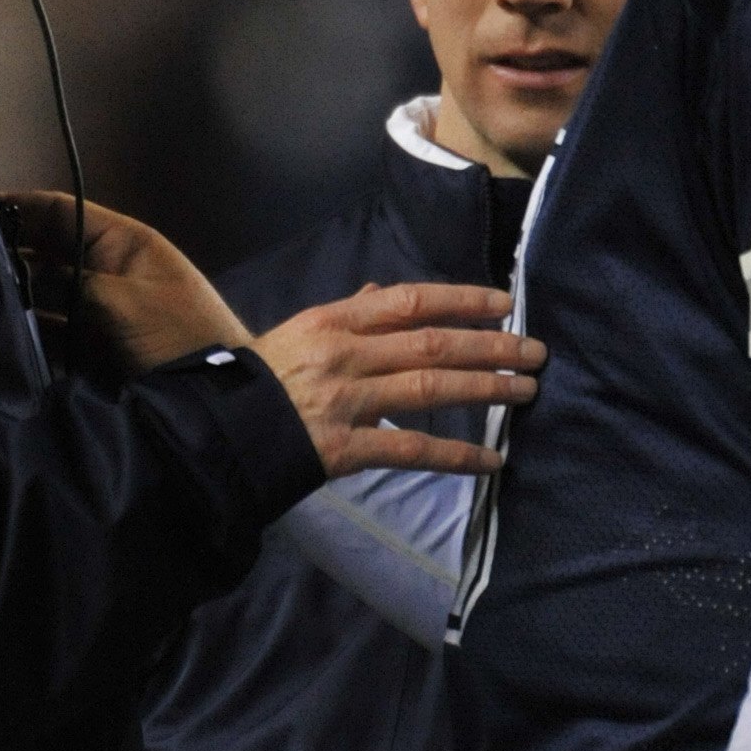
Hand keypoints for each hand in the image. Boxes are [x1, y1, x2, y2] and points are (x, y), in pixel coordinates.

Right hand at [0, 189, 243, 374]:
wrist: (216, 400)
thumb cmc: (180, 336)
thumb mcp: (123, 302)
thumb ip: (68, 284)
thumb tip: (16, 274)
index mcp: (119, 243)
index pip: (60, 210)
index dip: (18, 207)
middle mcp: (103, 271)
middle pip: (45, 253)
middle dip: (6, 256)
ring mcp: (95, 312)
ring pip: (42, 296)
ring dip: (11, 299)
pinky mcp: (89, 350)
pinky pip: (49, 335)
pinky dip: (25, 336)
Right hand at [258, 282, 541, 480]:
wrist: (215, 436)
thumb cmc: (258, 385)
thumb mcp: (296, 335)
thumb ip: (345, 313)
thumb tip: (379, 289)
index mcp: (331, 323)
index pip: (409, 301)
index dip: (461, 301)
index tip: (504, 304)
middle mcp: (342, 356)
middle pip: (431, 344)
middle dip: (490, 347)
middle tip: (535, 351)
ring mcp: (342, 402)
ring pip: (428, 389)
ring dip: (485, 390)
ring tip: (525, 392)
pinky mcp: (341, 449)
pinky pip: (410, 451)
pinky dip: (455, 456)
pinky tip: (490, 462)